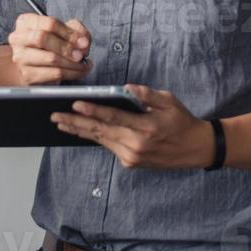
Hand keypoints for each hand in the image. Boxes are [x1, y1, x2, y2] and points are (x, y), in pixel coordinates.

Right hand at [7, 13, 91, 85]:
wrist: (33, 66)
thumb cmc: (47, 46)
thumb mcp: (62, 31)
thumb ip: (75, 30)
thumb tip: (83, 41)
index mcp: (26, 22)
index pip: (49, 23)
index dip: (69, 33)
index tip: (83, 42)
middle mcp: (19, 38)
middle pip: (44, 39)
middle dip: (67, 47)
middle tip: (81, 54)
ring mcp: (20, 57)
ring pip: (50, 58)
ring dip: (72, 63)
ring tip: (83, 65)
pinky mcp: (26, 75)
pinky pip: (52, 74)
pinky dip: (70, 74)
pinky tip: (77, 72)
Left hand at [51, 84, 215, 169]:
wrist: (195, 149)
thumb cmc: (182, 121)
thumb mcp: (169, 101)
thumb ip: (146, 94)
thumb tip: (126, 88)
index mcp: (146, 128)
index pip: (113, 118)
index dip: (93, 111)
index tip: (75, 104)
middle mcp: (136, 145)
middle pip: (100, 132)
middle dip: (76, 123)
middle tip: (55, 116)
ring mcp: (132, 157)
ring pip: (101, 141)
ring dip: (79, 131)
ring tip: (61, 122)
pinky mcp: (131, 162)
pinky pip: (109, 146)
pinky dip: (94, 137)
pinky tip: (80, 130)